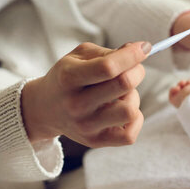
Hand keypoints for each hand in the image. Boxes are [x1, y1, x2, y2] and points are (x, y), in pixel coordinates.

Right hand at [21, 41, 149, 146]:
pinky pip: (130, 135)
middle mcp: (76, 104)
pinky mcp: (95, 141)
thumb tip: (139, 50)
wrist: (45, 108)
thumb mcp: (79, 56)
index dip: (132, 55)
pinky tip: (122, 107)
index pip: (108, 67)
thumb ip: (108, 52)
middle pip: (123, 85)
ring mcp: (86, 126)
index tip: (144, 47)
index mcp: (69, 77)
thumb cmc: (67, 76)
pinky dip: (135, 118)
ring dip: (133, 96)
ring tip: (121, 93)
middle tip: (133, 68)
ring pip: (130, 110)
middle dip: (137, 71)